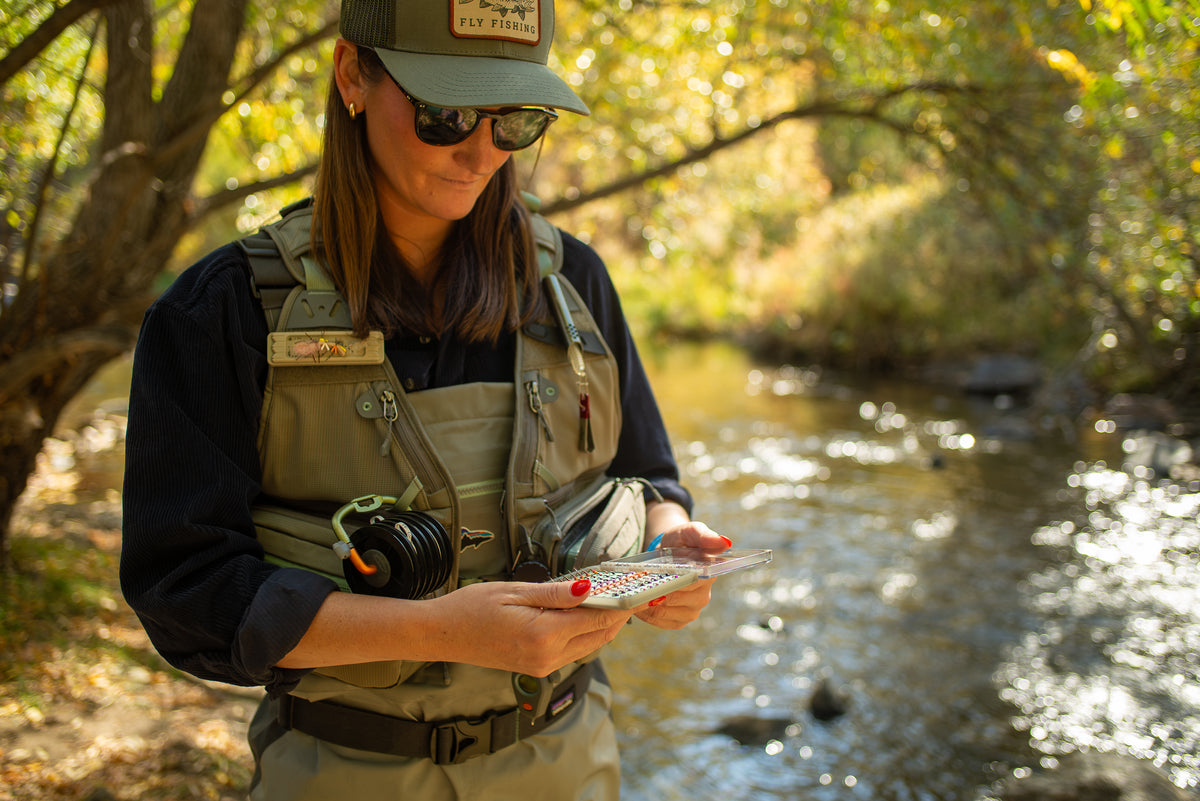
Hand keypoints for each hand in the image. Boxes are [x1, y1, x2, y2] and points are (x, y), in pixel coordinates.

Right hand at [424, 579, 632, 676]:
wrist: (441, 634)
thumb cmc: (471, 607)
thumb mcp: (514, 591)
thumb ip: (555, 593)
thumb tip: (589, 589)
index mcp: (543, 635)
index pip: (595, 619)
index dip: (617, 604)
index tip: (633, 587)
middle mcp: (547, 657)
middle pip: (598, 636)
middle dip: (616, 616)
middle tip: (629, 592)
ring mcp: (542, 666)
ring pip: (588, 647)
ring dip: (603, 626)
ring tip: (613, 600)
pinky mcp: (536, 668)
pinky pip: (573, 652)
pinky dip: (585, 635)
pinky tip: (586, 615)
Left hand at [634, 520, 730, 628]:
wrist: (665, 555)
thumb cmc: (679, 542)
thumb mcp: (688, 533)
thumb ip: (704, 536)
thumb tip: (725, 543)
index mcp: (709, 576)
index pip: (692, 582)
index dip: (674, 578)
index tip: (659, 571)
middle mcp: (703, 596)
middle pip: (675, 598)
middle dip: (657, 589)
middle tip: (640, 580)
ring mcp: (691, 611)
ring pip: (665, 611)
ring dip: (647, 601)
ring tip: (636, 589)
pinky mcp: (678, 621)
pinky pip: (659, 620)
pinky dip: (645, 612)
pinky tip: (638, 601)